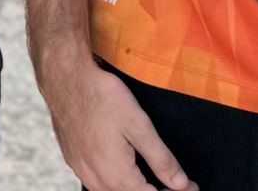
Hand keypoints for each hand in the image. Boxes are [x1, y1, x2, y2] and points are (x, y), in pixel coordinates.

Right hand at [44, 59, 195, 190]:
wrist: (65, 77)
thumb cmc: (102, 97)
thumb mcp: (139, 125)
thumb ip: (161, 159)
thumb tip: (180, 183)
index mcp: (117, 175)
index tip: (192, 186)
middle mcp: (96, 179)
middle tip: (176, 184)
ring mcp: (81, 170)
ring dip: (132, 190)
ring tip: (151, 180)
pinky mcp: (73, 160)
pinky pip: (96, 184)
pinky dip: (114, 185)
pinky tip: (122, 172)